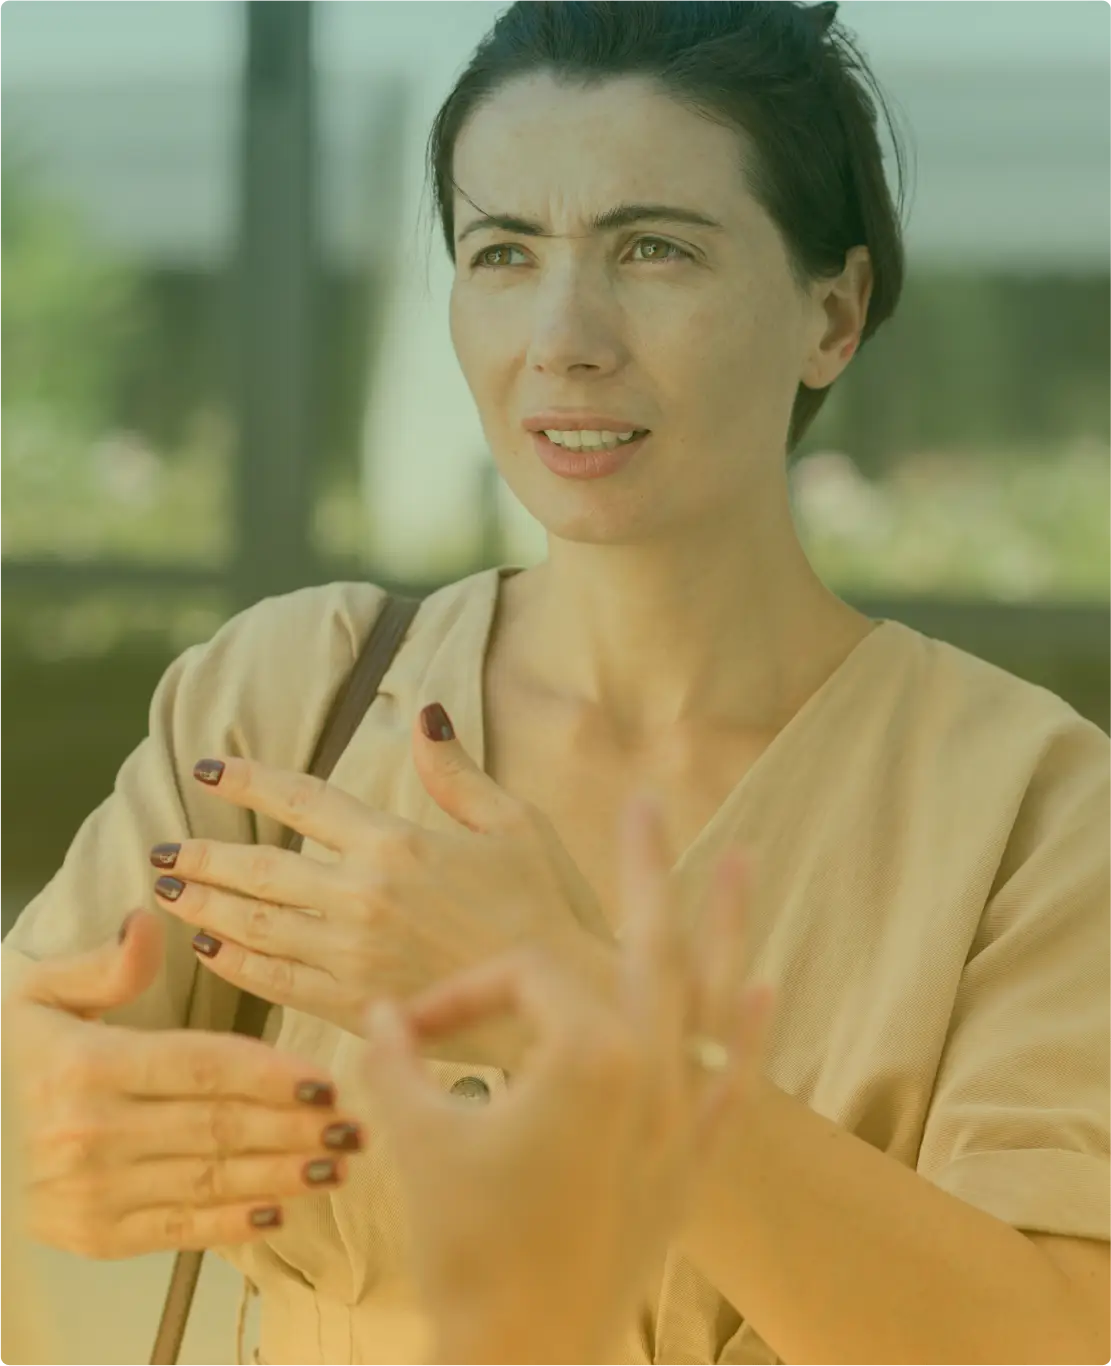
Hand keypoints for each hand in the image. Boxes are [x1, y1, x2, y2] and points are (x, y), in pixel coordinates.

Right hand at [0, 912, 364, 1258]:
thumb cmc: (13, 1058)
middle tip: (354, 1124)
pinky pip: (178, 1230)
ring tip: (337, 1163)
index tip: (325, 1077)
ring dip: (282, 1174)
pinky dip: (233, 1223)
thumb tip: (150, 922)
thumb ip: (102, 964)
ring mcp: (90, 1193)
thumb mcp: (36, 994)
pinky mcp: (93, 1236)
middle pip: (217, 1126)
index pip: (201, 1067)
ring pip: (209, 1179)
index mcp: (86, 1067)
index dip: (270, 1072)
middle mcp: (89, 1134)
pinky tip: (282, 1208)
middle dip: (295, 1127)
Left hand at [151, 705, 613, 1066]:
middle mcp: (363, 898)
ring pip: (257, 926)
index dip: (249, 779)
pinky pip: (276, 983)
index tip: (207, 766)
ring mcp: (354, 957)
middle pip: (261, 869)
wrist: (565, 1002)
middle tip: (161, 848)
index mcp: (399, 844)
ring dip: (206, 905)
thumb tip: (424, 712)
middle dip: (205, 855)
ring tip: (166, 890)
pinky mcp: (356, 1007)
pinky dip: (236, 964)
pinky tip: (208, 950)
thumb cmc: (547, 905)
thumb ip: (457, 772)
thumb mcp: (514, 823)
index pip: (304, 800)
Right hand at [360, 793, 773, 1365]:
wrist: (519, 1357)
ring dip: (722, 928)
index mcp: (585, 1053)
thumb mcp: (414, 1136)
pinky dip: (749, 1033)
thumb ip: (392, 1060)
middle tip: (647, 800)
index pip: (519, 983)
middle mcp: (648, 1070)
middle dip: (644, 867)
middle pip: (647, 945)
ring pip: (706, 999)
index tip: (408, 1034)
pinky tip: (768, 986)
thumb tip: (376, 1014)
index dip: (459, 996)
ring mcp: (678, 1114)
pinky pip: (731, 1082)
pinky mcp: (689, 1160)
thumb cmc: (466, 1246)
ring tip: (740, 860)